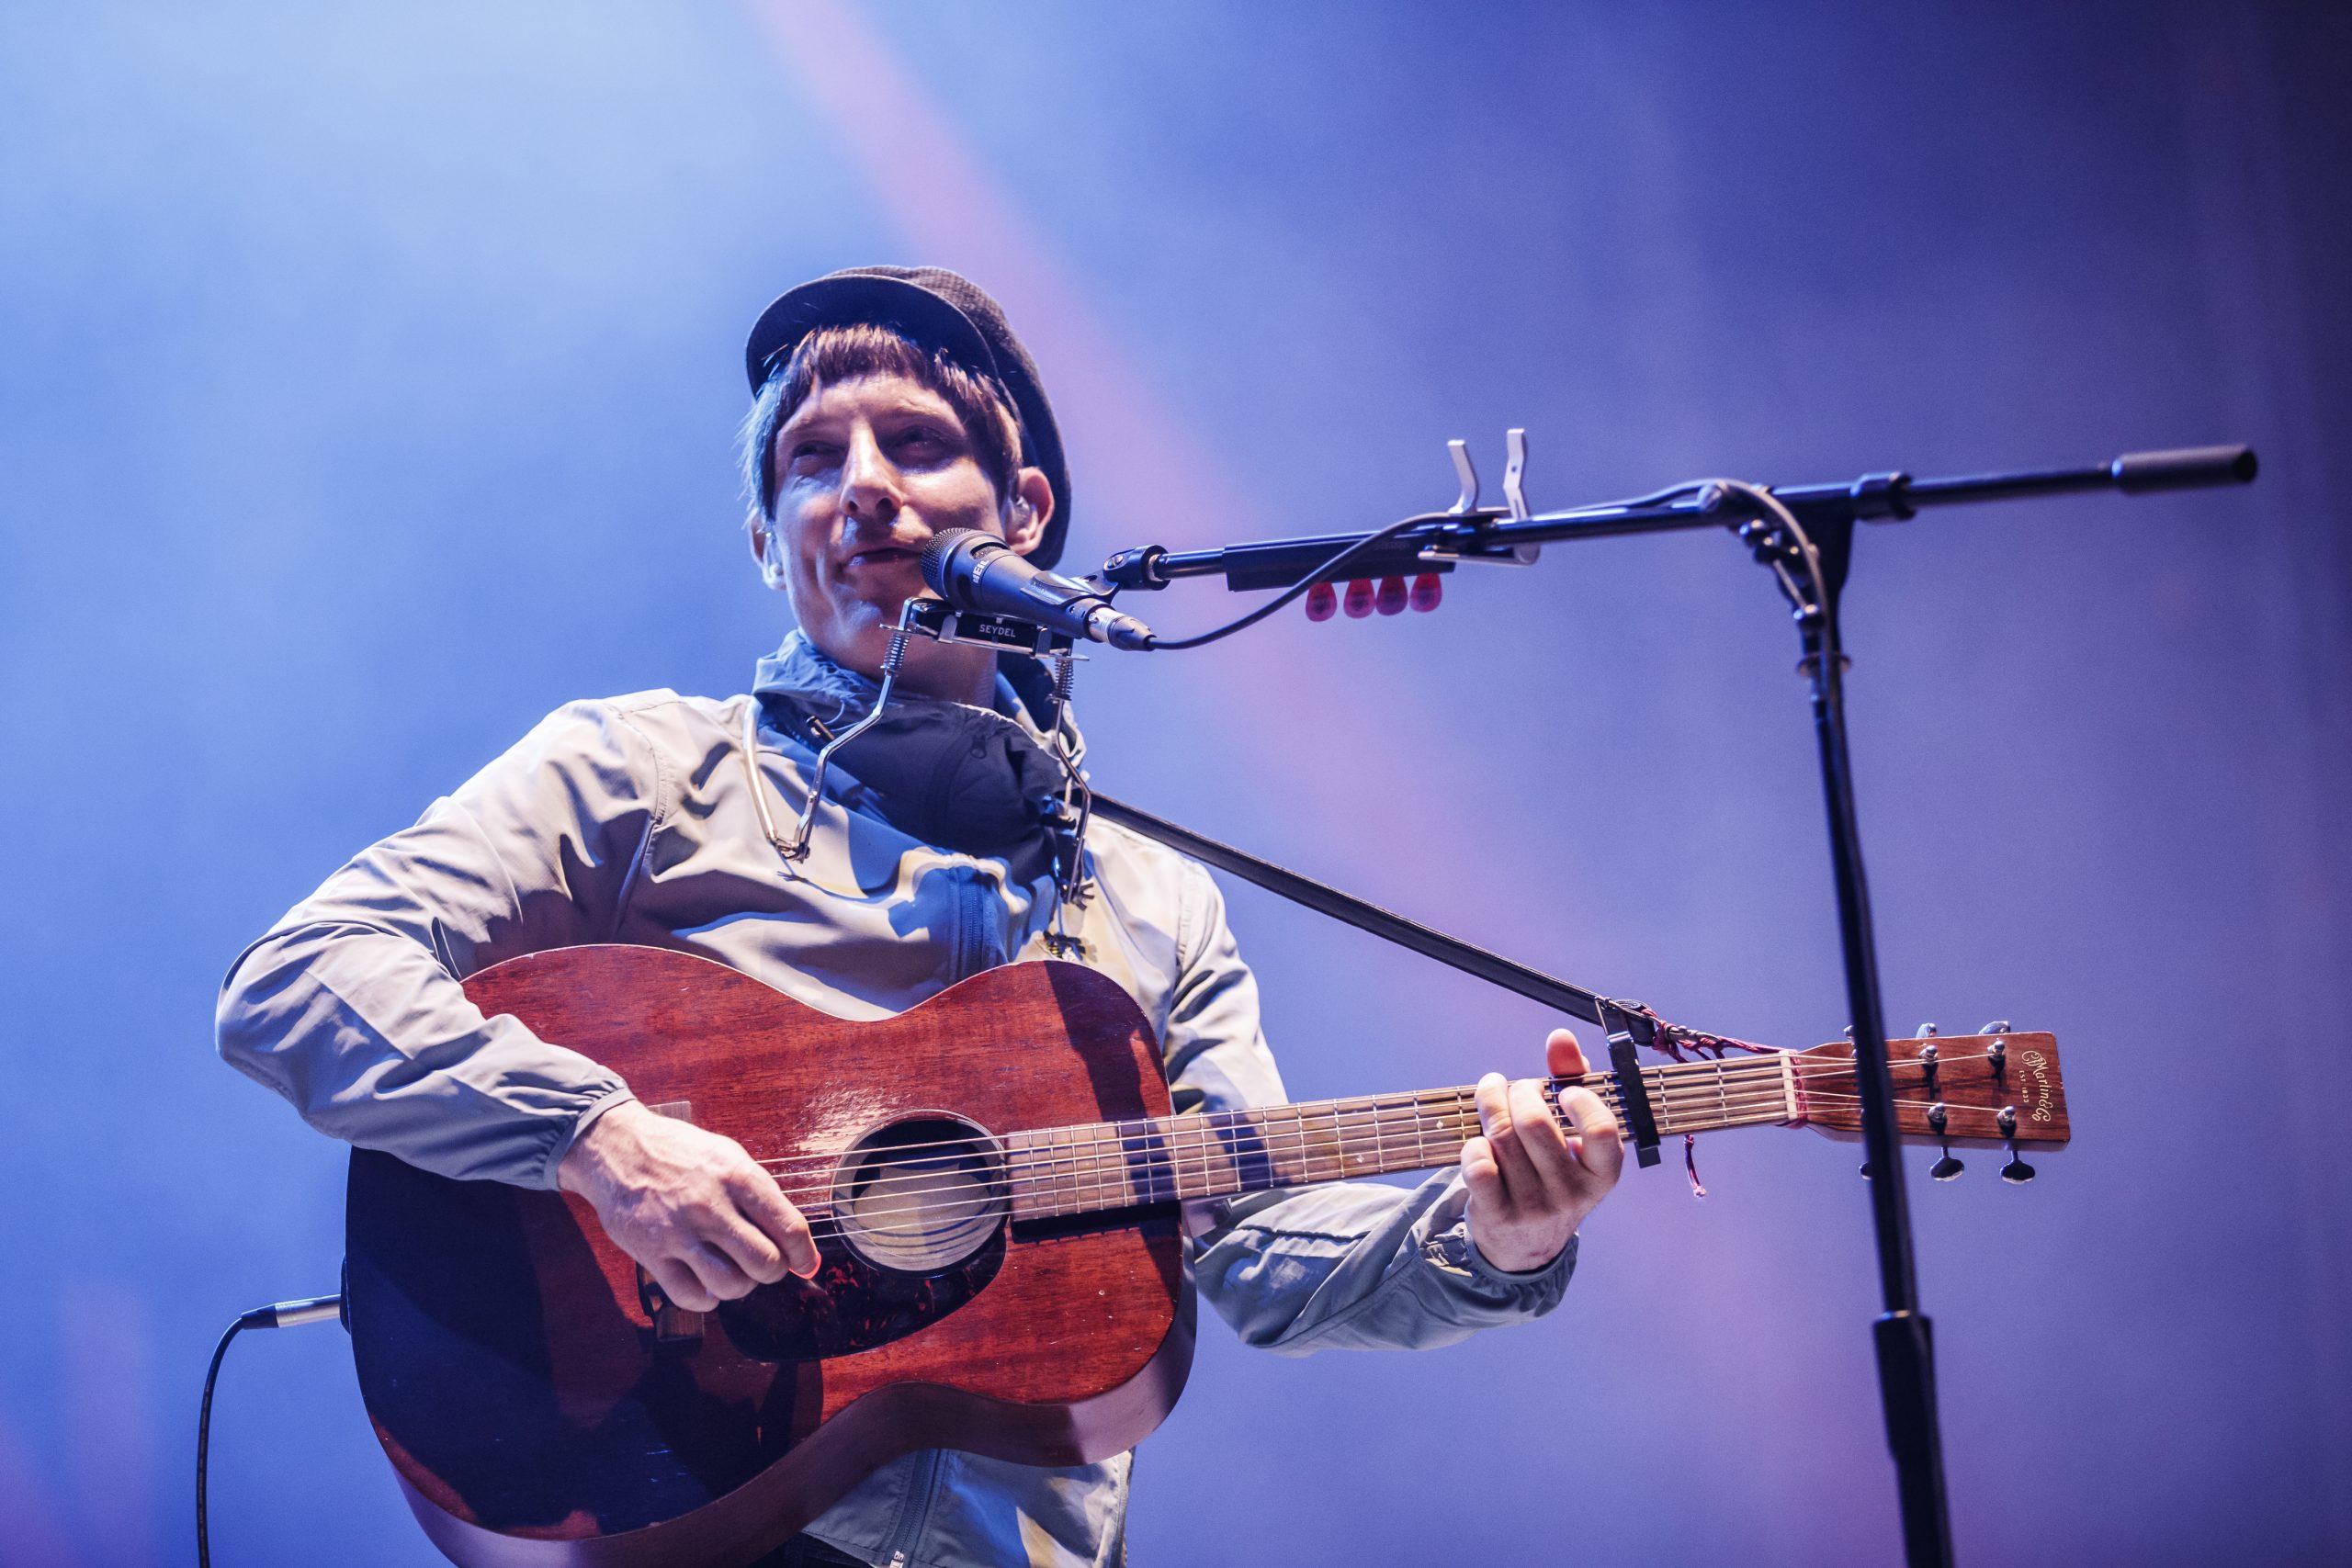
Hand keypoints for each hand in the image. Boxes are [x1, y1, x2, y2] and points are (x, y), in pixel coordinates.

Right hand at [557, 1100, 818, 1311]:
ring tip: (734, 1273)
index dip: (804, 1255)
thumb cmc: (679, 1152)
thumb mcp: (728, 1156)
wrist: (617, 1148)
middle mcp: (711, 1205)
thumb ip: (759, 1194)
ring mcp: (679, 1232)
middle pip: (764, 1262)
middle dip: (773, 1272)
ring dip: (740, 1287)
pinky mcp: (651, 1253)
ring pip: (730, 1284)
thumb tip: (791, 1236)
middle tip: (766, 1267)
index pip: (788, 1227)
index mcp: (737, 1176)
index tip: (806, 1265)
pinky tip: (705, 1284)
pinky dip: (706, 1299)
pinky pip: (690, 1296)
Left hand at [1460, 1029, 1624, 1272]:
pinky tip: (1477, 1139)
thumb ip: (1571, 1081)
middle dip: (1517, 1092)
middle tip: (1511, 1088)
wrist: (1525, 1244)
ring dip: (1489, 1107)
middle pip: (1535, 1124)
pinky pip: (1478, 1166)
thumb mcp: (1573, 1137)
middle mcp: (1573, 1194)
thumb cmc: (1551, 1173)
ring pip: (1502, 1138)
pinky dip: (1472, 1144)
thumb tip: (1560, 1037)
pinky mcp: (1498, 1215)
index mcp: (1602, 1173)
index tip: (1562, 1091)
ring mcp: (1535, 1207)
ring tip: (1489, 1097)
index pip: (1603, 1131)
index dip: (1580, 1101)